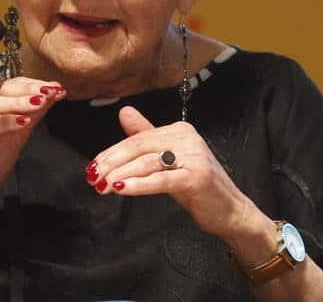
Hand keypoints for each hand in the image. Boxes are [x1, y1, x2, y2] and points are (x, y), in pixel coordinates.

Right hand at [0, 77, 65, 214]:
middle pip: (2, 90)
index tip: (55, 87)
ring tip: (39, 103)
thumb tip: (53, 93)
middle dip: (29, 91)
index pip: (11, 85)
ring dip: (19, 103)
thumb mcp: (19, 133)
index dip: (34, 85)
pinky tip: (22, 122)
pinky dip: (4, 122)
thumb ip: (33, 112)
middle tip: (50, 91)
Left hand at [87, 105, 251, 239]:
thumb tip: (124, 112)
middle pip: (139, 147)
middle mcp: (187, 138)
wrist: (230, 210)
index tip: (94, 165)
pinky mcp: (197, 176)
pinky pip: (161, 179)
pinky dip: (138, 184)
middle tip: (93, 177)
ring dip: (120, 174)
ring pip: (147, 162)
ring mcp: (194, 156)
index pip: (137, 138)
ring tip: (102, 185)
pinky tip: (120, 188)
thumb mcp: (168, 159)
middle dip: (112, 162)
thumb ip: (146, 136)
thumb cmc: (196, 185)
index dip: (112, 152)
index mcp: (179, 130)